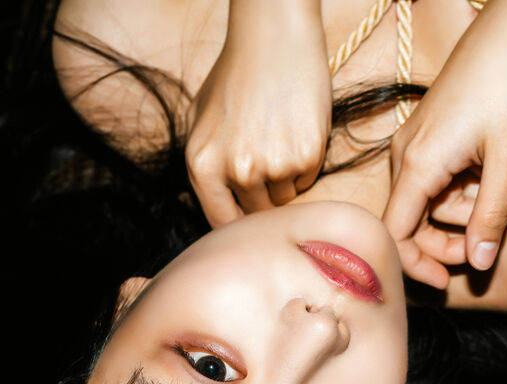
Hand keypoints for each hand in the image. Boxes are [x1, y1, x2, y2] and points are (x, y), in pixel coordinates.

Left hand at [185, 2, 330, 226]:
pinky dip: (305, 164)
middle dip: (261, 196)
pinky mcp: (307, 155)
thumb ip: (203, 167)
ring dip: (284, 181)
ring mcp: (273, 165)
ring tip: (278, 139)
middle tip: (265, 162)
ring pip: (284, 199)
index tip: (245, 218)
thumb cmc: (235, 75)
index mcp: (202, 165)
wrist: (275, 38)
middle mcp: (236, 170)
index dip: (236, 223)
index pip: (221, 222)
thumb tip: (215, 207)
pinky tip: (295, 131)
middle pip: (256, 213)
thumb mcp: (199, 120)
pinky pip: (307, 180)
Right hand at [382, 1, 506, 288]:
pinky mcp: (437, 132)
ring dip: (484, 207)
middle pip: (416, 220)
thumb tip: (476, 265)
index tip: (447, 282)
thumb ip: (490, 215)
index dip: (415, 266)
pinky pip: (451, 173)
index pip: (395, 234)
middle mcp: (408, 154)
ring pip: (440, 197)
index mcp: (416, 164)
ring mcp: (420, 141)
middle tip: (496, 246)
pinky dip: (484, 183)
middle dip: (459, 237)